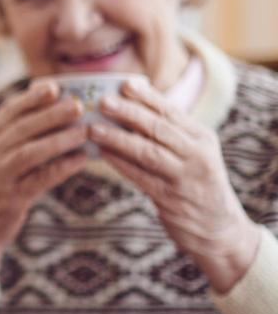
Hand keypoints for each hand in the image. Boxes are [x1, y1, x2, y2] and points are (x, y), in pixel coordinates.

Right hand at [0, 82, 87, 292]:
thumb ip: (12, 129)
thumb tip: (50, 102)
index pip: (10, 110)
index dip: (33, 97)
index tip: (55, 86)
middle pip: (23, 127)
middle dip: (52, 114)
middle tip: (78, 105)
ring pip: (31, 152)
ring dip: (60, 140)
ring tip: (85, 132)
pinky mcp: (11, 198)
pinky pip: (41, 179)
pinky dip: (62, 168)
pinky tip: (81, 160)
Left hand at [91, 78, 259, 292]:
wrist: (219, 230)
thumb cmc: (196, 185)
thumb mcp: (193, 154)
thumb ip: (170, 134)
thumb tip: (132, 108)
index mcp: (202, 137)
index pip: (171, 111)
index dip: (147, 97)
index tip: (124, 83)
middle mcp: (197, 154)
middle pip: (158, 128)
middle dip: (128, 112)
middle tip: (103, 101)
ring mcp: (185, 177)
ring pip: (148, 151)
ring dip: (118, 138)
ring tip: (94, 128)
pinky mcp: (172, 199)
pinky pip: (141, 177)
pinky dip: (120, 164)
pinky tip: (102, 154)